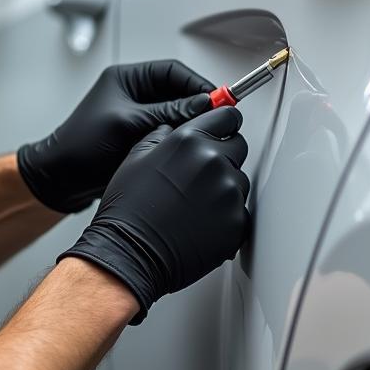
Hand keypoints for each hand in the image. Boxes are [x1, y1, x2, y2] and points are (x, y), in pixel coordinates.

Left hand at [17, 60, 215, 213]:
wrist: (60, 179)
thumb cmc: (80, 146)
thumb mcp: (128, 124)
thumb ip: (168, 112)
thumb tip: (203, 105)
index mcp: (127, 79)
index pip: (173, 72)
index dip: (198, 84)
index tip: (218, 99)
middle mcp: (133, 95)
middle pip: (178, 92)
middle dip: (197, 105)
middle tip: (216, 119)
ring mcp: (137, 117)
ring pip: (175, 115)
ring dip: (188, 124)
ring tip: (201, 135)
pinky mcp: (138, 138)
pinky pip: (167, 133)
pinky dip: (178, 140)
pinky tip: (185, 150)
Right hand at [62, 106, 249, 322]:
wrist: (131, 252)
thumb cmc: (129, 209)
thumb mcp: (135, 158)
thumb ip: (161, 135)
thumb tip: (174, 129)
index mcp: (190, 140)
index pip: (227, 117)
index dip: (225, 124)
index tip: (224, 130)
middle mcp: (214, 161)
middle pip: (239, 147)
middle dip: (224, 155)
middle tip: (200, 175)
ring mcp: (228, 193)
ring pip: (239, 180)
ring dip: (224, 187)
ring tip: (195, 203)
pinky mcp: (237, 222)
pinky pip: (240, 211)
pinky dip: (226, 215)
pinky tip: (201, 221)